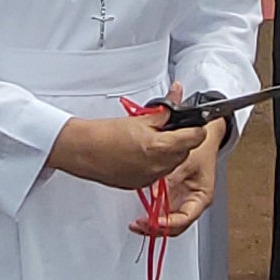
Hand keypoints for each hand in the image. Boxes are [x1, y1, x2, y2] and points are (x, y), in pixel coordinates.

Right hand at [47, 105, 194, 192]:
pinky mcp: (141, 183)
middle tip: (167, 127)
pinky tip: (142, 152)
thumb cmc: (104, 135)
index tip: (194, 122)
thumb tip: (177, 95)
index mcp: (161, 147)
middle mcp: (159, 166)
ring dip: (169, 151)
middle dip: (181, 138)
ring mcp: (150, 177)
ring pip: (173, 163)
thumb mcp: (141, 118)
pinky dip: (156, 162)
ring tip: (152, 139)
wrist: (83, 150)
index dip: (197, 127)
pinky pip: (158, 172)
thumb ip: (164, 110)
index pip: (196, 137)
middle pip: (186, 151)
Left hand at [134, 124, 224, 237]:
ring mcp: (181, 200)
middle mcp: (191, 202)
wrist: (202, 135)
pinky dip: (151, 215)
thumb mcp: (186, 160)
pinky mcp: (172, 196)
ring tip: (137, 225)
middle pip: (175, 226)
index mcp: (201, 197)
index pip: (185, 218)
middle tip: (140, 225)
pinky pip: (162, 211)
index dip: (169, 223)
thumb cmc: (200, 147)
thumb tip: (156, 193)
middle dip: (158, 228)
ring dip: (153, 225)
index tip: (154, 222)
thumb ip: (171, 177)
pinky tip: (141, 215)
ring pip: (168, 222)